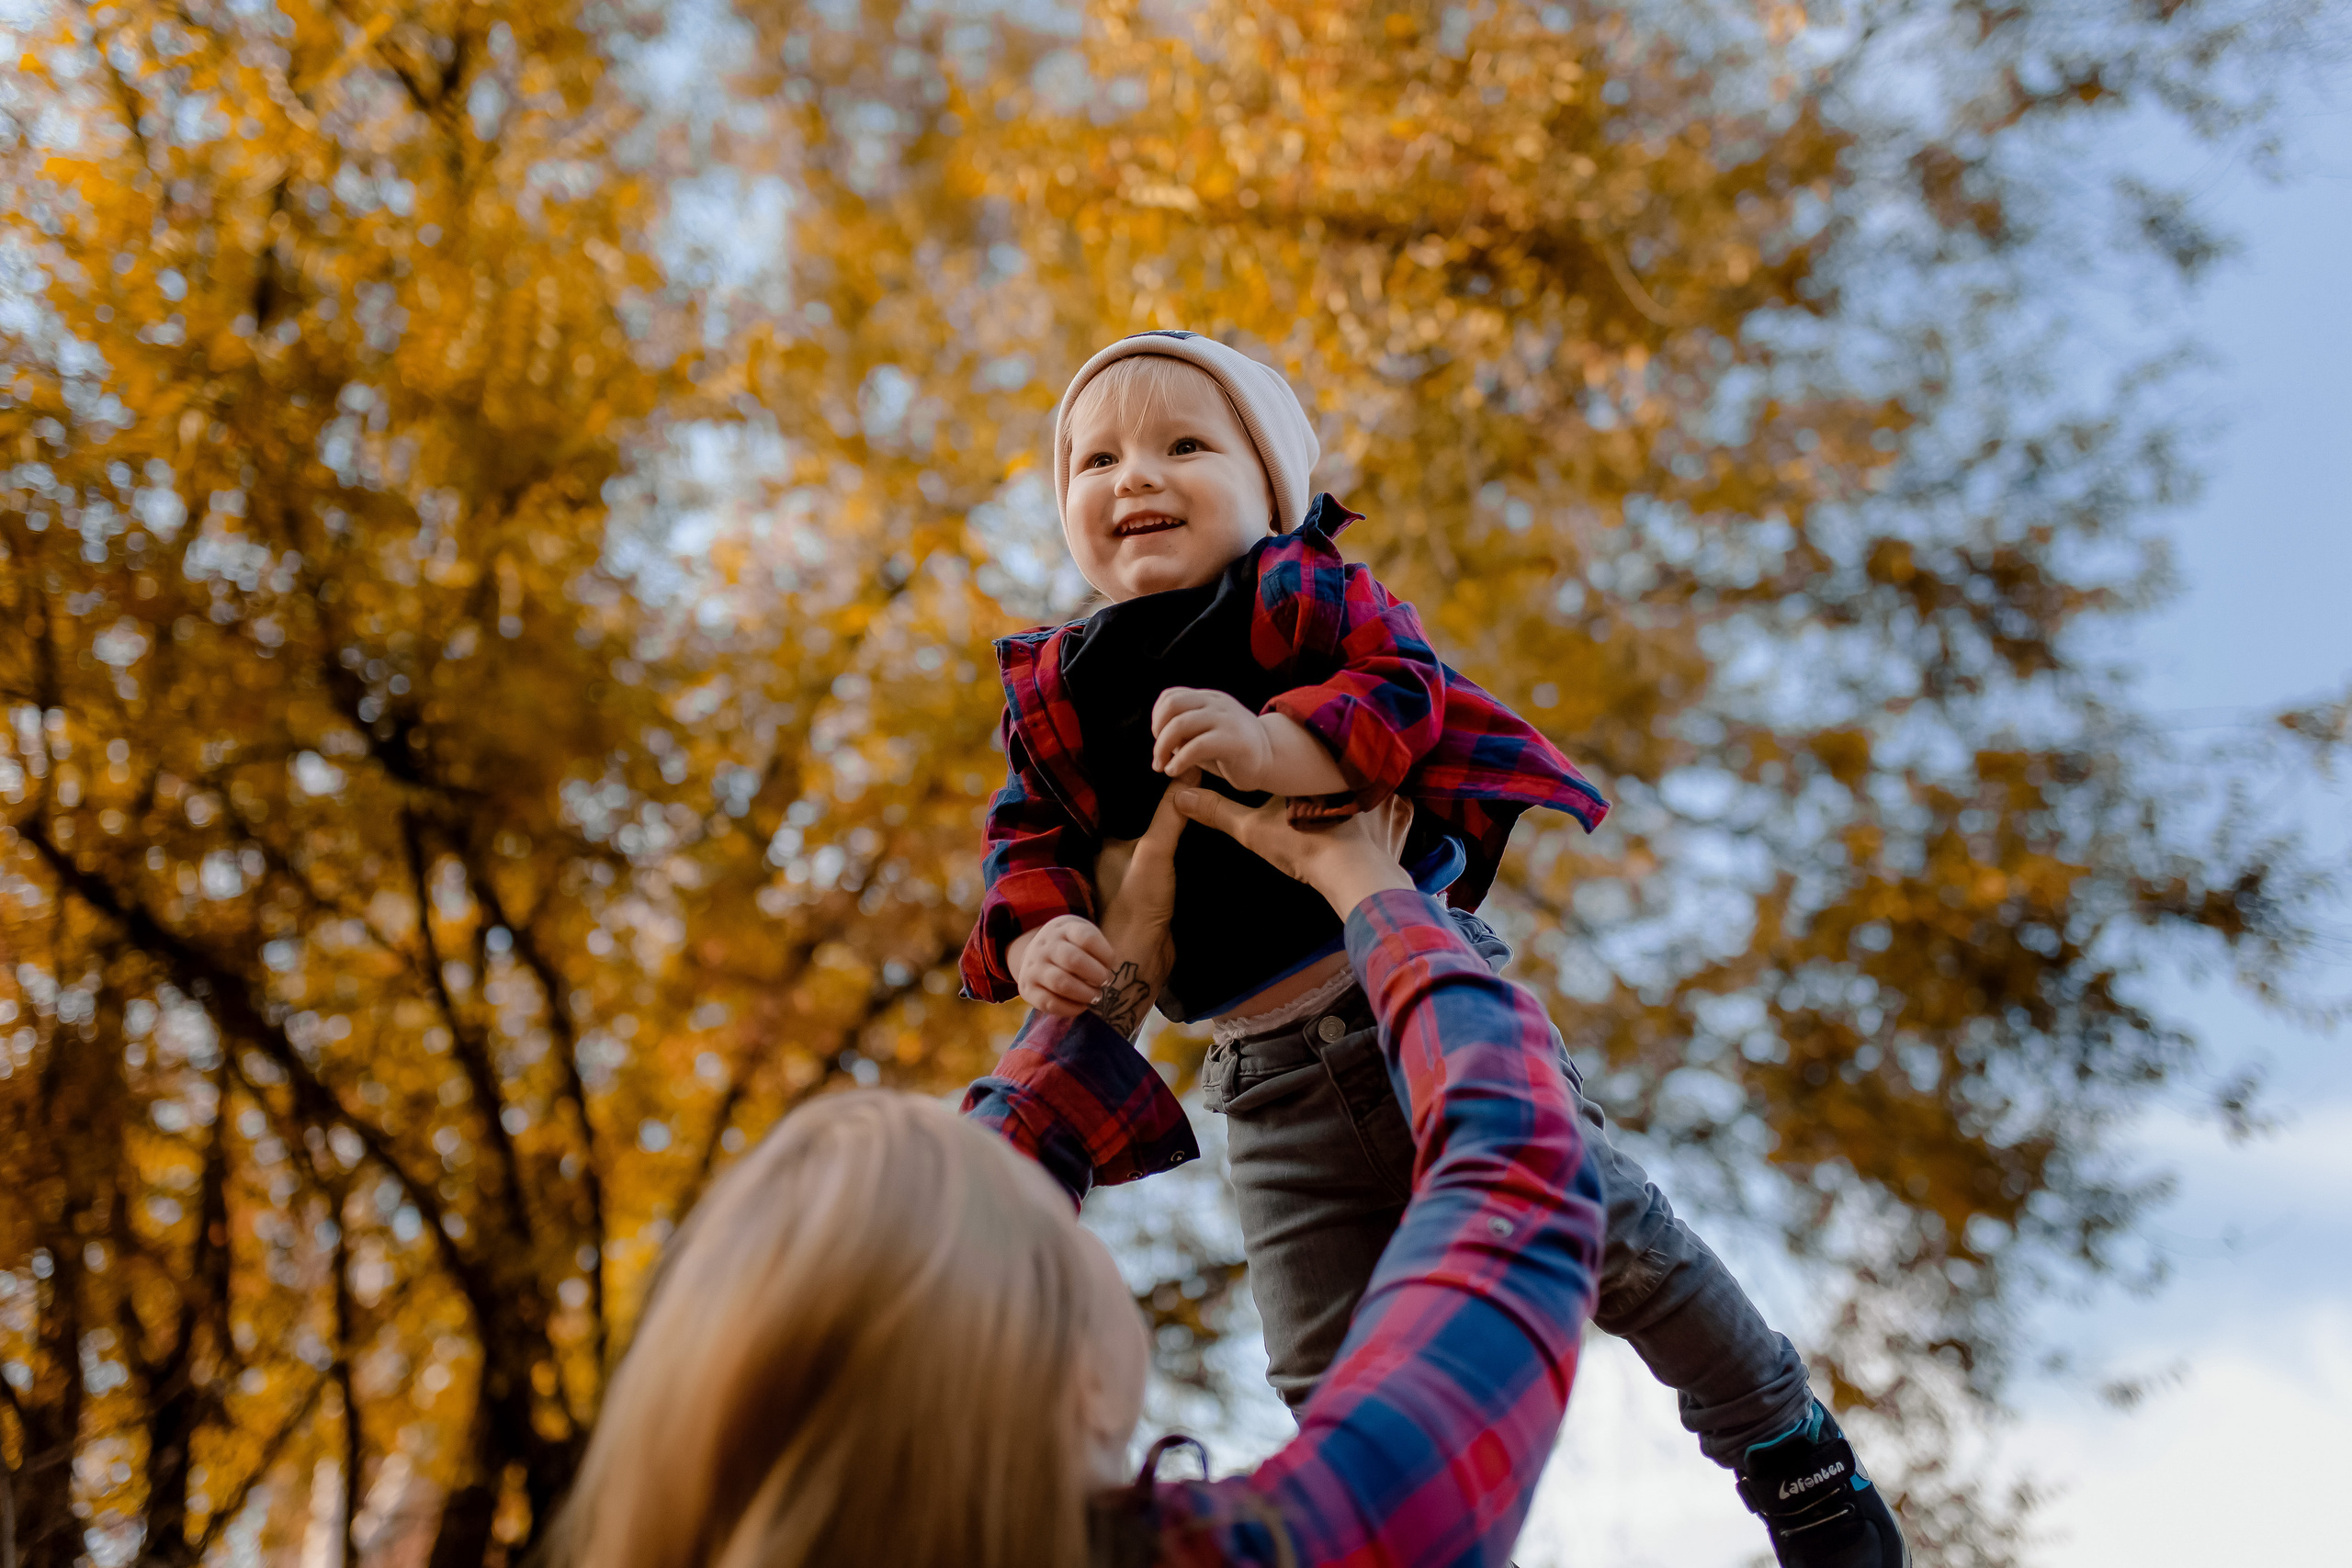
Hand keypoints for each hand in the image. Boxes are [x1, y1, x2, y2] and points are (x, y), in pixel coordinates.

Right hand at [1013, 915, 1120, 1018]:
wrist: (1034, 953)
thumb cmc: (1069, 946)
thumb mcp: (1080, 935)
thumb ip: (1096, 949)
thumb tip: (1108, 975)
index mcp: (1063, 928)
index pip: (1087, 937)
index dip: (1105, 953)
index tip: (1111, 964)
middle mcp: (1045, 946)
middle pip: (1073, 959)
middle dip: (1096, 975)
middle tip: (1105, 982)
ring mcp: (1033, 967)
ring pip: (1061, 983)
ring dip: (1085, 994)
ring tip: (1095, 996)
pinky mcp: (1027, 989)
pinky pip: (1049, 1002)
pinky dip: (1070, 1008)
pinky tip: (1082, 1006)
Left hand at [1086, 774, 1188, 1034]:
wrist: (1142, 959)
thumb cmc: (1137, 903)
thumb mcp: (1156, 849)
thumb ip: (1172, 812)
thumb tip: (1191, 768)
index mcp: (1104, 843)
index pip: (1124, 804)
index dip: (1143, 786)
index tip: (1168, 766)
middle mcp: (1113, 859)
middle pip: (1140, 823)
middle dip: (1159, 808)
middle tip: (1190, 782)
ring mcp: (1132, 879)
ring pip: (1154, 845)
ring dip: (1170, 832)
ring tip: (1198, 806)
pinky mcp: (1151, 897)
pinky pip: (1165, 866)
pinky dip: (1178, 856)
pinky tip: (1196, 845)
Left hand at [1151, 688, 1271, 788]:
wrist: (1272, 758)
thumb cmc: (1233, 750)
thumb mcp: (1206, 732)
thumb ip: (1185, 729)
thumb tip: (1160, 740)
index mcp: (1209, 699)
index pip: (1171, 696)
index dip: (1157, 718)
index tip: (1159, 740)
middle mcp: (1216, 703)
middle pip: (1172, 705)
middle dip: (1157, 732)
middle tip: (1158, 756)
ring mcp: (1226, 719)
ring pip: (1180, 724)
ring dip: (1162, 748)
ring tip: (1163, 766)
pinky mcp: (1233, 740)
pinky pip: (1196, 746)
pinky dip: (1179, 761)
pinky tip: (1175, 771)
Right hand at [1170, 788, 1415, 919]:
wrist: (1352, 877)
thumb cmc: (1303, 848)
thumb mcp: (1253, 830)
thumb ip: (1218, 812)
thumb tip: (1182, 798)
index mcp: (1319, 777)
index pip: (1314, 762)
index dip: (1308, 773)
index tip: (1304, 780)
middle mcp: (1356, 782)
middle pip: (1346, 777)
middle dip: (1341, 787)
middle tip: (1332, 801)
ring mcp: (1385, 804)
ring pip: (1379, 794)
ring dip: (1371, 804)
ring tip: (1358, 817)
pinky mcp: (1401, 827)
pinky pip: (1403, 818)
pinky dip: (1396, 824)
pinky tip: (1385, 834)